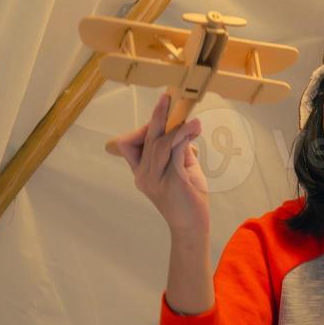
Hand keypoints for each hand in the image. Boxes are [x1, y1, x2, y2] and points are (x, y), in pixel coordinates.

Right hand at [109, 94, 208, 237]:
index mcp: (141, 172)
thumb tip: (185, 131)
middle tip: (167, 97)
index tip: (165, 115)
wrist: (192, 227)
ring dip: (176, 127)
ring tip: (191, 116)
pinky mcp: (171, 181)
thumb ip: (180, 152)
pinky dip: (184, 137)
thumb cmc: (188, 199)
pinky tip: (194, 128)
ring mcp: (155, 179)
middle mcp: (143, 175)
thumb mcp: (182, 171)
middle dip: (158, 116)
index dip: (145, 128)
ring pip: (160, 144)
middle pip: (146, 139)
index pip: (129, 145)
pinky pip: (175, 152)